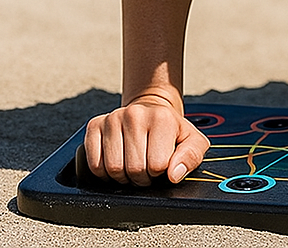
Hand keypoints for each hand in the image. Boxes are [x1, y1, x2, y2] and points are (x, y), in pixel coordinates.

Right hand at [83, 94, 209, 185]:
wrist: (152, 110)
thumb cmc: (172, 131)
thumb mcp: (192, 140)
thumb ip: (191, 157)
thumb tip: (174, 175)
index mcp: (161, 118)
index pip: (157, 165)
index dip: (160, 173)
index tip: (161, 164)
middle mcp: (135, 114)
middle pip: (134, 169)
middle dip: (141, 177)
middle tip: (147, 168)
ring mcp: (113, 118)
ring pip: (112, 169)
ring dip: (123, 176)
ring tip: (133, 165)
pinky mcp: (94, 125)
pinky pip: (94, 164)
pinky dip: (104, 172)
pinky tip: (117, 161)